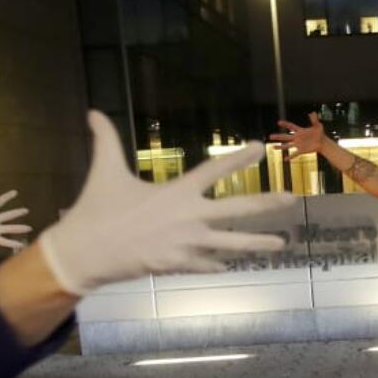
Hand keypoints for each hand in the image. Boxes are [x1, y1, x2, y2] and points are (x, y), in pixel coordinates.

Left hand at [0, 190, 31, 249]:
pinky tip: (21, 246)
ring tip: (29, 228)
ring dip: (19, 228)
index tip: (15, 192)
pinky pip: (5, 241)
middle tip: (26, 210)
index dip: (6, 197)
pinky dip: (13, 243)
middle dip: (16, 213)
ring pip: (9, 228)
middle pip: (7, 215)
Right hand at [38, 111, 289, 295]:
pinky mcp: (179, 265)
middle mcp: (190, 218)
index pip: (214, 170)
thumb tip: (92, 111)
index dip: (238, 158)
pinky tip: (229, 266)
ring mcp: (187, 245)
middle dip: (266, 204)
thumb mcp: (104, 171)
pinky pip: (205, 264)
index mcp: (177, 193)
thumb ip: (105, 139)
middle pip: (237, 209)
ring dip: (257, 243)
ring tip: (281, 244)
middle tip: (291, 198)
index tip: (260, 148)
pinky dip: (216, 264)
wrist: (86, 255)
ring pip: (232, 244)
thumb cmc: (96, 210)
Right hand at [269, 112, 326, 160]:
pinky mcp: (301, 150)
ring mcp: (298, 144)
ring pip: (287, 145)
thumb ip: (315, 120)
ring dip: (280, 147)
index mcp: (300, 131)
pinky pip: (294, 154)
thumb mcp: (318, 126)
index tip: (279, 122)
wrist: (322, 143)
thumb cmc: (320, 133)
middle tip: (270, 136)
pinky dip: (290, 157)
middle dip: (278, 136)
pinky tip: (285, 159)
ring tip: (273, 147)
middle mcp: (297, 138)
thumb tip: (313, 113)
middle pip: (285, 137)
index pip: (291, 126)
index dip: (285, 124)